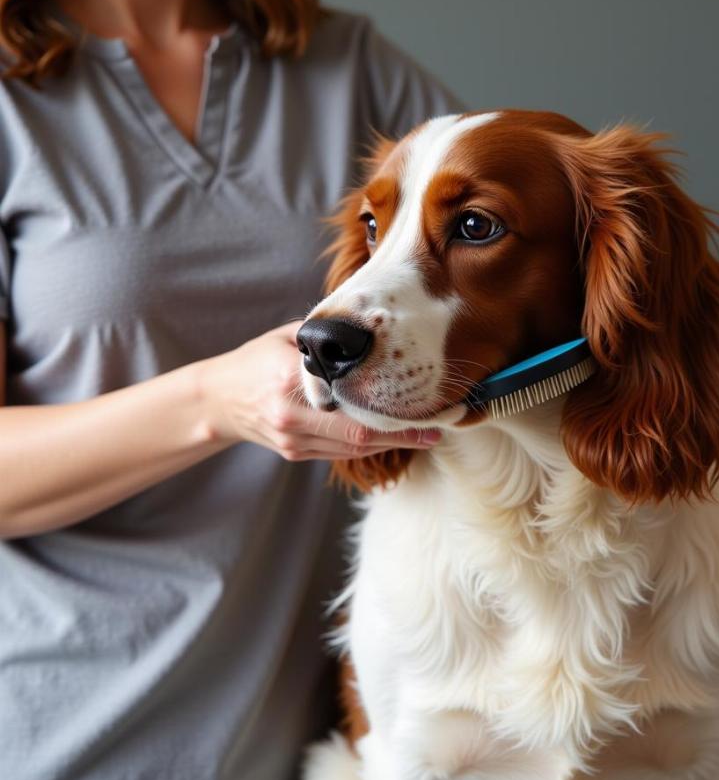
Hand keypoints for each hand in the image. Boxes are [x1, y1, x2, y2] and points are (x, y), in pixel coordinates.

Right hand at [199, 322, 440, 459]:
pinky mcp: (295, 454)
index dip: (392, 409)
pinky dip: (370, 446)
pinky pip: (341, 453)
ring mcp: (293, 440)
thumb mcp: (289, 337)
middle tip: (439, 427)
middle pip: (359, 434)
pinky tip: (393, 436)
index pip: (352, 400)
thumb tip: (375, 325)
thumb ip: (328, 338)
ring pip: (354, 449)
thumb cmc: (258, 359)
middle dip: (403, 434)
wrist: (218, 399)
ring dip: (391, 443)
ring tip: (425, 432)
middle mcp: (292, 414)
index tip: (426, 405)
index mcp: (290, 378)